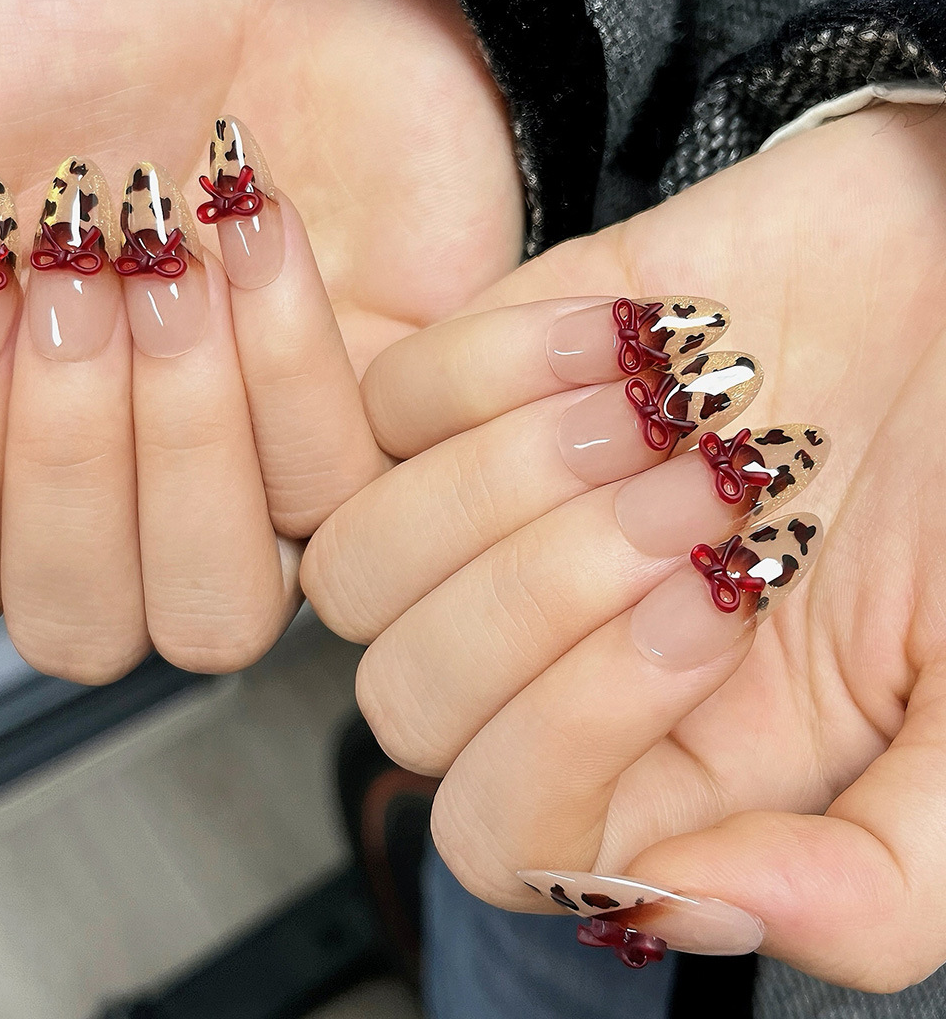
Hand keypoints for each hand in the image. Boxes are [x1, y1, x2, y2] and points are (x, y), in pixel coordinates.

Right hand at [0, 0, 521, 680]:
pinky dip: (283, 360)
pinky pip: (333, 494)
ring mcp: (254, 490)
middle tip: (72, 271)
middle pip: (81, 630)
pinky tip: (251, 232)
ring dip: (176, 440)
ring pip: (215, 614)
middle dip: (66, 453)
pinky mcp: (369, 442)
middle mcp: (126, 499)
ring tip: (163, 266)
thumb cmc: (78, 35)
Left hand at [304, 103, 945, 988]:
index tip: (719, 601)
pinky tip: (631, 333)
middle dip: (545, 589)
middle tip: (706, 490)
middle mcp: (547, 648)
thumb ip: (880, 876)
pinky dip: (497, 364)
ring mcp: (490, 517)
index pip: (500, 832)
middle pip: (405, 698)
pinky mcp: (468, 386)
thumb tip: (677, 906)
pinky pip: (383, 404)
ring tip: (663, 412)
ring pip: (360, 559)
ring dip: (508, 479)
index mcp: (657, 757)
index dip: (574, 733)